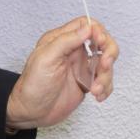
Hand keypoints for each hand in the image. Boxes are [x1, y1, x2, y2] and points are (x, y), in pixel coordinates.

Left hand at [5, 17, 119, 130]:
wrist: (31, 113)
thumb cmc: (32, 86)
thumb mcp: (46, 58)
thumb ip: (66, 41)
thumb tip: (87, 28)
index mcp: (61, 41)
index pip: (86, 25)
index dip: (98, 31)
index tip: (100, 43)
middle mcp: (73, 52)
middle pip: (102, 42)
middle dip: (109, 53)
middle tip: (104, 65)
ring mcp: (81, 67)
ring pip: (106, 63)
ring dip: (106, 76)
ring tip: (96, 89)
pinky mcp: (86, 82)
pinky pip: (104, 80)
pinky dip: (106, 88)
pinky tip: (98, 95)